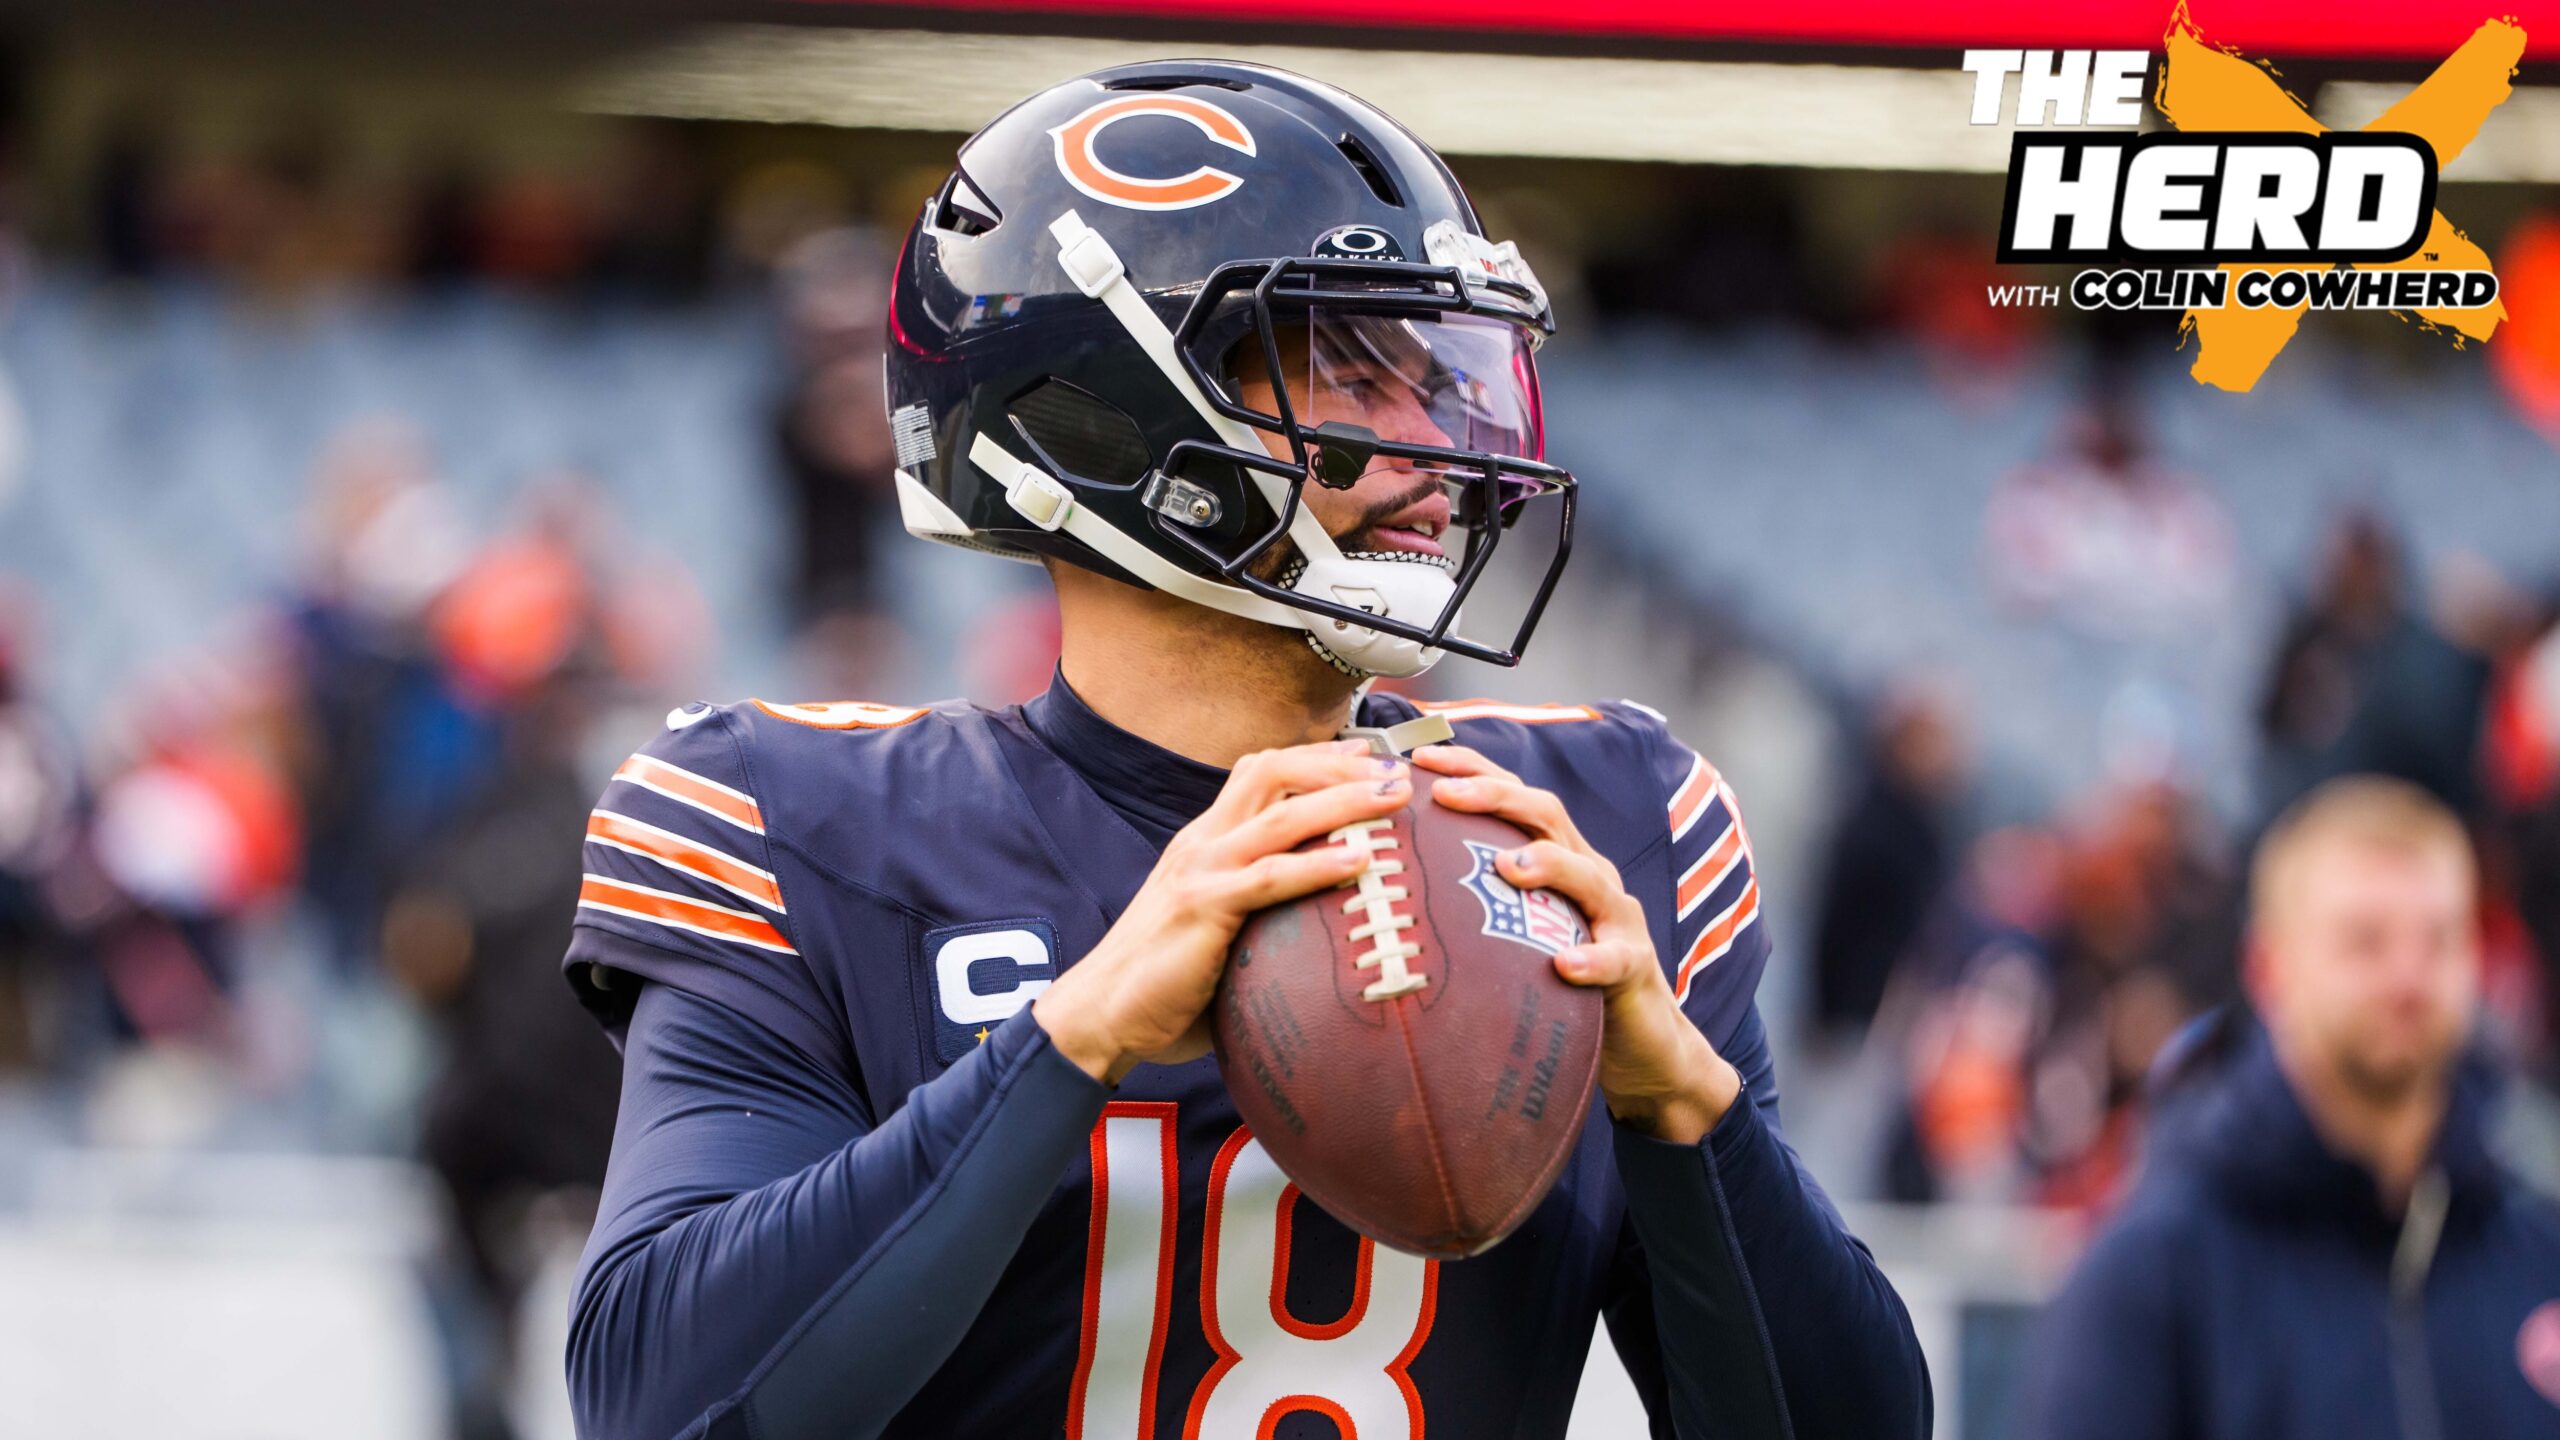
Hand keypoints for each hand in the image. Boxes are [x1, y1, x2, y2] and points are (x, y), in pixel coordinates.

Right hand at [1034, 739, 1411, 1084]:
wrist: (1099, 1013)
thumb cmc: (1163, 982)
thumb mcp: (1214, 927)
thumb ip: (1256, 912)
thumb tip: (1322, 930)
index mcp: (1204, 841)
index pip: (1259, 772)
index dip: (1316, 759)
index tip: (1368, 759)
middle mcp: (1202, 842)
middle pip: (1273, 772)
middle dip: (1338, 765)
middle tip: (1393, 773)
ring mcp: (1201, 871)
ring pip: (1281, 815)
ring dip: (1343, 801)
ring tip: (1392, 800)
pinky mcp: (1202, 908)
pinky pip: (1270, 877)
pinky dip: (1319, 864)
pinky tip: (1359, 862)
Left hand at [1413, 743, 1742, 1143]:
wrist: (1638, 1039)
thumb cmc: (1558, 979)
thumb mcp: (1513, 931)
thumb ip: (1469, 904)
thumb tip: (1384, 896)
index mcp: (1555, 857)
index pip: (1513, 797)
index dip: (1471, 768)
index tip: (1417, 756)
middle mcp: (1587, 873)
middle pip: (1546, 816)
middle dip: (1497, 796)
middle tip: (1446, 793)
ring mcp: (1616, 917)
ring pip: (1587, 875)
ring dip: (1547, 864)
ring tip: (1505, 867)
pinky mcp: (1635, 968)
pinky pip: (1616, 958)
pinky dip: (1592, 959)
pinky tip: (1564, 965)